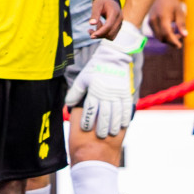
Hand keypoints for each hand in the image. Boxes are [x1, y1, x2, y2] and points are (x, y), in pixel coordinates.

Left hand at [65, 21, 142, 137]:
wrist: (113, 58)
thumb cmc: (95, 69)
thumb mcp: (82, 79)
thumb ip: (75, 93)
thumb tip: (67, 105)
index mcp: (94, 90)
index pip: (90, 108)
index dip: (87, 119)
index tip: (85, 128)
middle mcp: (106, 93)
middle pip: (104, 113)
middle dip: (101, 125)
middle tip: (99, 136)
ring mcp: (118, 93)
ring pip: (116, 112)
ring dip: (114, 124)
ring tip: (111, 133)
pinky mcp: (126, 93)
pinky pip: (126, 107)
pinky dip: (125, 117)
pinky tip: (123, 125)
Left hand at [90, 0, 123, 39]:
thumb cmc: (102, 1)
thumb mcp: (96, 5)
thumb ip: (95, 14)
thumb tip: (91, 24)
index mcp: (115, 13)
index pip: (109, 26)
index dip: (100, 32)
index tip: (91, 36)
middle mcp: (119, 19)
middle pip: (110, 33)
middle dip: (99, 34)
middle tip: (89, 30)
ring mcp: (119, 24)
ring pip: (111, 36)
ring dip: (101, 34)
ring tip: (96, 25)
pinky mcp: (118, 27)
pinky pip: (111, 35)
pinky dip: (104, 33)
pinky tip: (99, 26)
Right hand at [149, 0, 187, 47]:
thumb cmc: (172, 2)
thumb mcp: (180, 12)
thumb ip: (181, 24)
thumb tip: (185, 36)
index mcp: (162, 18)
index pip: (167, 34)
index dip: (173, 41)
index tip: (180, 46)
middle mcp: (154, 21)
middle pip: (162, 37)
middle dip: (171, 41)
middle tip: (181, 37)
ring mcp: (150, 22)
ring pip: (158, 36)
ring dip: (167, 38)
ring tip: (176, 33)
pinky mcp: (149, 22)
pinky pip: (156, 33)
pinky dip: (163, 35)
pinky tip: (170, 30)